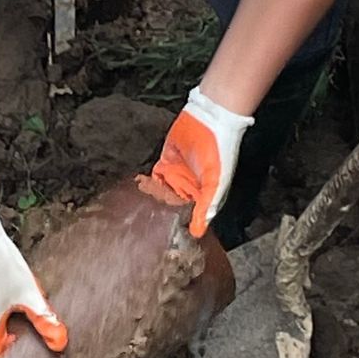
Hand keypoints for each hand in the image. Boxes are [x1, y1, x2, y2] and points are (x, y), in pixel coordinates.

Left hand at [152, 86, 254, 238]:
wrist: (210, 119)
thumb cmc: (220, 151)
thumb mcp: (215, 182)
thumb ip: (205, 207)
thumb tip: (198, 233)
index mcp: (204, 195)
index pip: (189, 216)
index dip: (178, 225)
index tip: (166, 238)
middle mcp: (189, 186)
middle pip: (172, 206)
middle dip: (161, 214)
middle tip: (145, 228)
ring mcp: (176, 174)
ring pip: (161, 193)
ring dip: (153, 200)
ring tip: (138, 214)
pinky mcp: (165, 161)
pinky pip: (153, 177)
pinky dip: (147, 184)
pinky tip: (139, 193)